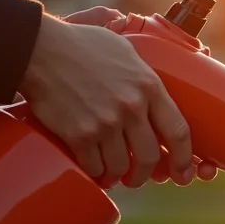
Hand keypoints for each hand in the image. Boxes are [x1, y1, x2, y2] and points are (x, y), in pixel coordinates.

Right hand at [59, 7, 217, 184]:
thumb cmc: (81, 44)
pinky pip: (94, 166)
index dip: (184, 158)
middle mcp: (131, 107)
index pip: (179, 131)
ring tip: (113, 176)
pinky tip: (93, 170)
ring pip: (122, 166)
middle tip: (137, 178)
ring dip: (118, 176)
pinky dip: (95, 173)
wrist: (40, 49)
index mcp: (149, 86)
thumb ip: (144, 70)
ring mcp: (106, 123)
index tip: (182, 172)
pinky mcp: (80, 135)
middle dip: (145, 174)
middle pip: (150, 157)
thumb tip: (155, 81)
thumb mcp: (125, 49)